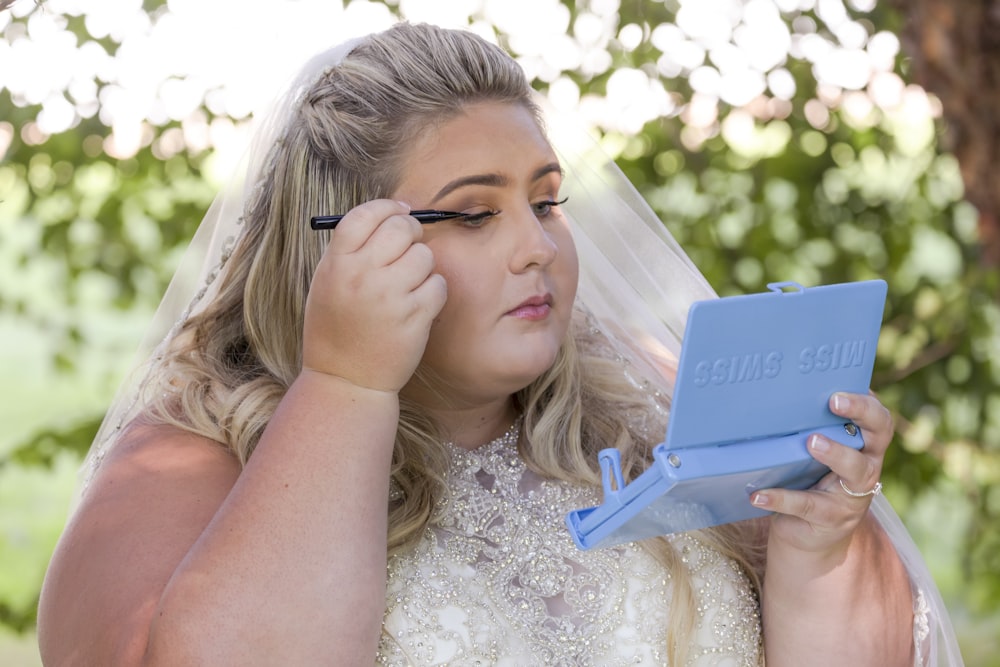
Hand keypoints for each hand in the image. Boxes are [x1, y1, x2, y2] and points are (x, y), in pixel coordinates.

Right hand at [302, 199, 446, 392]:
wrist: (345, 381)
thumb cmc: (337, 330)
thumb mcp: (328, 284)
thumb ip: (352, 250)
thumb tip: (391, 215)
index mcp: (336, 263)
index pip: (364, 215)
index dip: (387, 207)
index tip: (400, 210)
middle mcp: (362, 275)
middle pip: (400, 228)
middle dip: (411, 231)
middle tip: (411, 243)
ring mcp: (389, 296)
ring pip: (424, 255)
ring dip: (423, 266)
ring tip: (409, 285)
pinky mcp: (414, 317)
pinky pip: (439, 284)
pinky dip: (434, 292)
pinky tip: (419, 304)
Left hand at [751, 391, 892, 556]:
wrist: (808, 538)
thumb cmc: (809, 483)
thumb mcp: (813, 457)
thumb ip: (809, 432)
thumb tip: (776, 397)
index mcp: (864, 447)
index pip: (878, 419)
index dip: (866, 403)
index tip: (841, 389)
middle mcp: (866, 468)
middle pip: (878, 436)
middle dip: (861, 413)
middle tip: (834, 402)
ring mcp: (852, 496)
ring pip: (854, 470)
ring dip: (834, 453)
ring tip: (810, 442)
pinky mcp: (830, 519)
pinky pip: (806, 505)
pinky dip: (780, 498)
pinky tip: (758, 495)